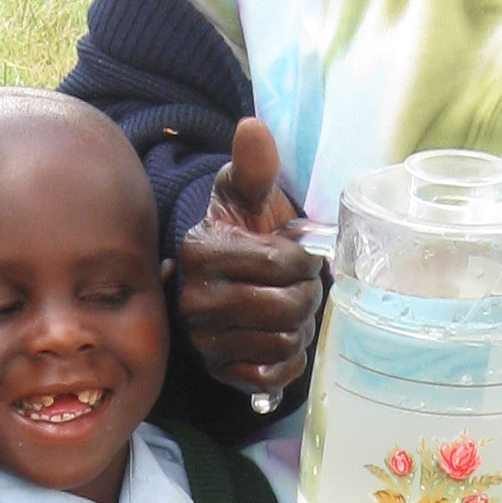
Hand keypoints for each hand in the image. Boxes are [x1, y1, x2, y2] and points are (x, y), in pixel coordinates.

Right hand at [177, 118, 320, 404]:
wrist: (227, 281)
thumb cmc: (244, 233)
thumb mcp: (246, 194)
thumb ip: (254, 165)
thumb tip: (253, 127)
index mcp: (202, 251)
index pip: (282, 263)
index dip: (305, 260)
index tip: (300, 254)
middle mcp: (195, 300)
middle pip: (289, 307)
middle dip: (306, 295)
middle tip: (298, 286)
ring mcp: (205, 341)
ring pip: (286, 341)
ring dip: (298, 326)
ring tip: (285, 309)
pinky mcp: (221, 373)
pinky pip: (274, 375)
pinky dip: (288, 359)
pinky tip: (279, 338)